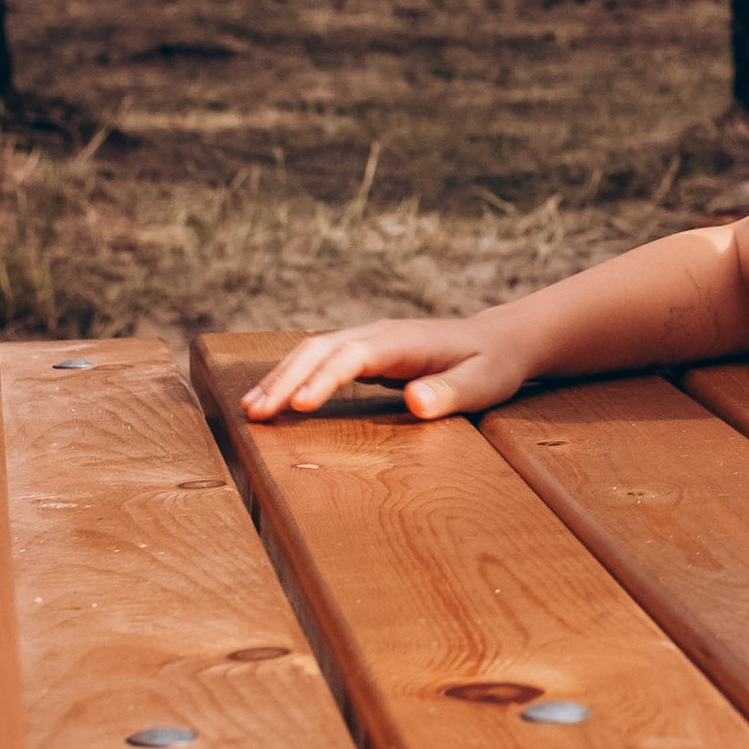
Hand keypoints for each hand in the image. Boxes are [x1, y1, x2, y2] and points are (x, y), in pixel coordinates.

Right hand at [241, 314, 533, 423]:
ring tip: (250, 411)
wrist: (499, 341)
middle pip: (321, 349)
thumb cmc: (491, 366)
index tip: (301, 405)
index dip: (325, 378)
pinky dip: (292, 378)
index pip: (354, 355)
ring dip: (281, 378)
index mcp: (403, 341)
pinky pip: (319, 361)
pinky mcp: (364, 353)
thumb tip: (417, 401)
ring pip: (313, 352)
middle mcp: (378, 334)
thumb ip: (451, 392)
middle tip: (255, 414)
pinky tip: (272, 401)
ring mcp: (368, 341)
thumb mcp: (482, 383)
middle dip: (286, 378)